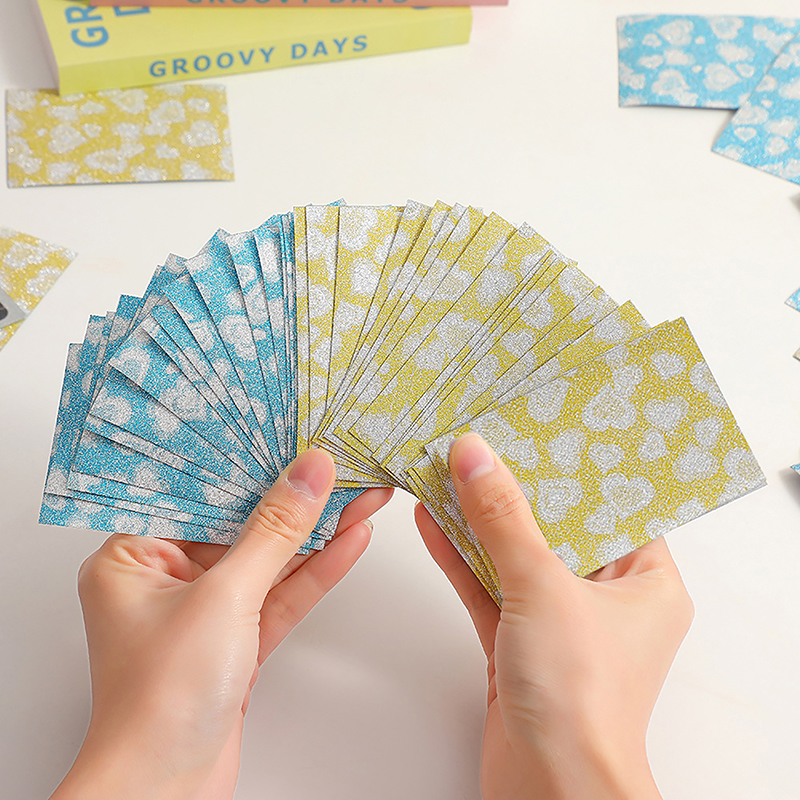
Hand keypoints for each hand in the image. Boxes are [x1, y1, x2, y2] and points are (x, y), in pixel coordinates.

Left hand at [51, 450, 392, 799]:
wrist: (168, 791)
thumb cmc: (161, 701)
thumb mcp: (224, 597)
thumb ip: (274, 531)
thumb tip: (308, 474)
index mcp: (133, 557)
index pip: (200, 493)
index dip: (250, 463)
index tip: (293, 439)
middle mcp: (165, 579)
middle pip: (241, 524)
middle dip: (295, 499)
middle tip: (338, 465)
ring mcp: (204, 610)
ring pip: (268, 559)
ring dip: (316, 532)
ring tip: (361, 494)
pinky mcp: (236, 639)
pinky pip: (279, 594)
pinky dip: (314, 571)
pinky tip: (350, 541)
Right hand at [415, 433, 692, 799]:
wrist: (549, 791)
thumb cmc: (579, 698)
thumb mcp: (542, 586)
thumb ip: (504, 518)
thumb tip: (475, 455)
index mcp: (646, 583)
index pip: (615, 506)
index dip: (577, 466)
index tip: (542, 428)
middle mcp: (606, 600)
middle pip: (558, 526)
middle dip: (517, 487)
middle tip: (487, 441)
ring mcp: (559, 623)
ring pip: (516, 556)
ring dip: (480, 520)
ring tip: (446, 471)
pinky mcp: (518, 646)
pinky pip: (489, 588)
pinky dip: (462, 558)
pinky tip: (433, 522)